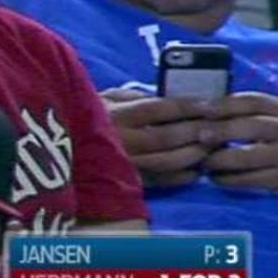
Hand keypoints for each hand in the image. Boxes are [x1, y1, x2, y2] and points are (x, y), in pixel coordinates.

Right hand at [99, 88, 215, 187]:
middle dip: (198, 132)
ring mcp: (124, 163)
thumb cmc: (88, 116)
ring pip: (168, 160)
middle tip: (218, 128)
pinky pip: (160, 181)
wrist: (59, 145)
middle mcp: (121, 139)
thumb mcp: (107, 97)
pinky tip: (196, 170)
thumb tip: (170, 99)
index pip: (160, 108)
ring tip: (211, 147)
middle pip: (168, 136)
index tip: (211, 105)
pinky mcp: (126, 181)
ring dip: (195, 154)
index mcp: (116, 113)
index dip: (189, 106)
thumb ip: (136, 96)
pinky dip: (183, 176)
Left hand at [202, 91, 277, 200]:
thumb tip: (200, 108)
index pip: (252, 101)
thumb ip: (242, 111)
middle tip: (199, 136)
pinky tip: (214, 177)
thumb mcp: (271, 117)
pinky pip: (251, 180)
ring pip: (249, 157)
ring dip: (221, 160)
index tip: (201, 109)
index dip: (225, 104)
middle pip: (252, 127)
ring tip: (203, 161)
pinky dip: (229, 179)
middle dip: (222, 131)